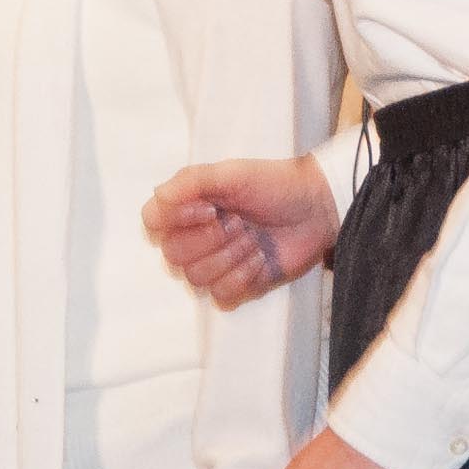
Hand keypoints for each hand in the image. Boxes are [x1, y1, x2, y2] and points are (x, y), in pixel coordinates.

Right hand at [144, 156, 339, 309]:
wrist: (316, 208)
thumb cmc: (274, 185)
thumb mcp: (232, 173)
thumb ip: (191, 181)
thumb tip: (159, 195)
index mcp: (188, 206)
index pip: (153, 223)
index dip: (177, 221)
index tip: (210, 209)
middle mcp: (195, 236)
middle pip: (173, 255)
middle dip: (211, 239)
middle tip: (240, 222)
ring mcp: (215, 263)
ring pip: (196, 278)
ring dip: (230, 257)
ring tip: (253, 238)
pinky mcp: (236, 285)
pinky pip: (221, 295)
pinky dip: (243, 277)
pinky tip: (260, 259)